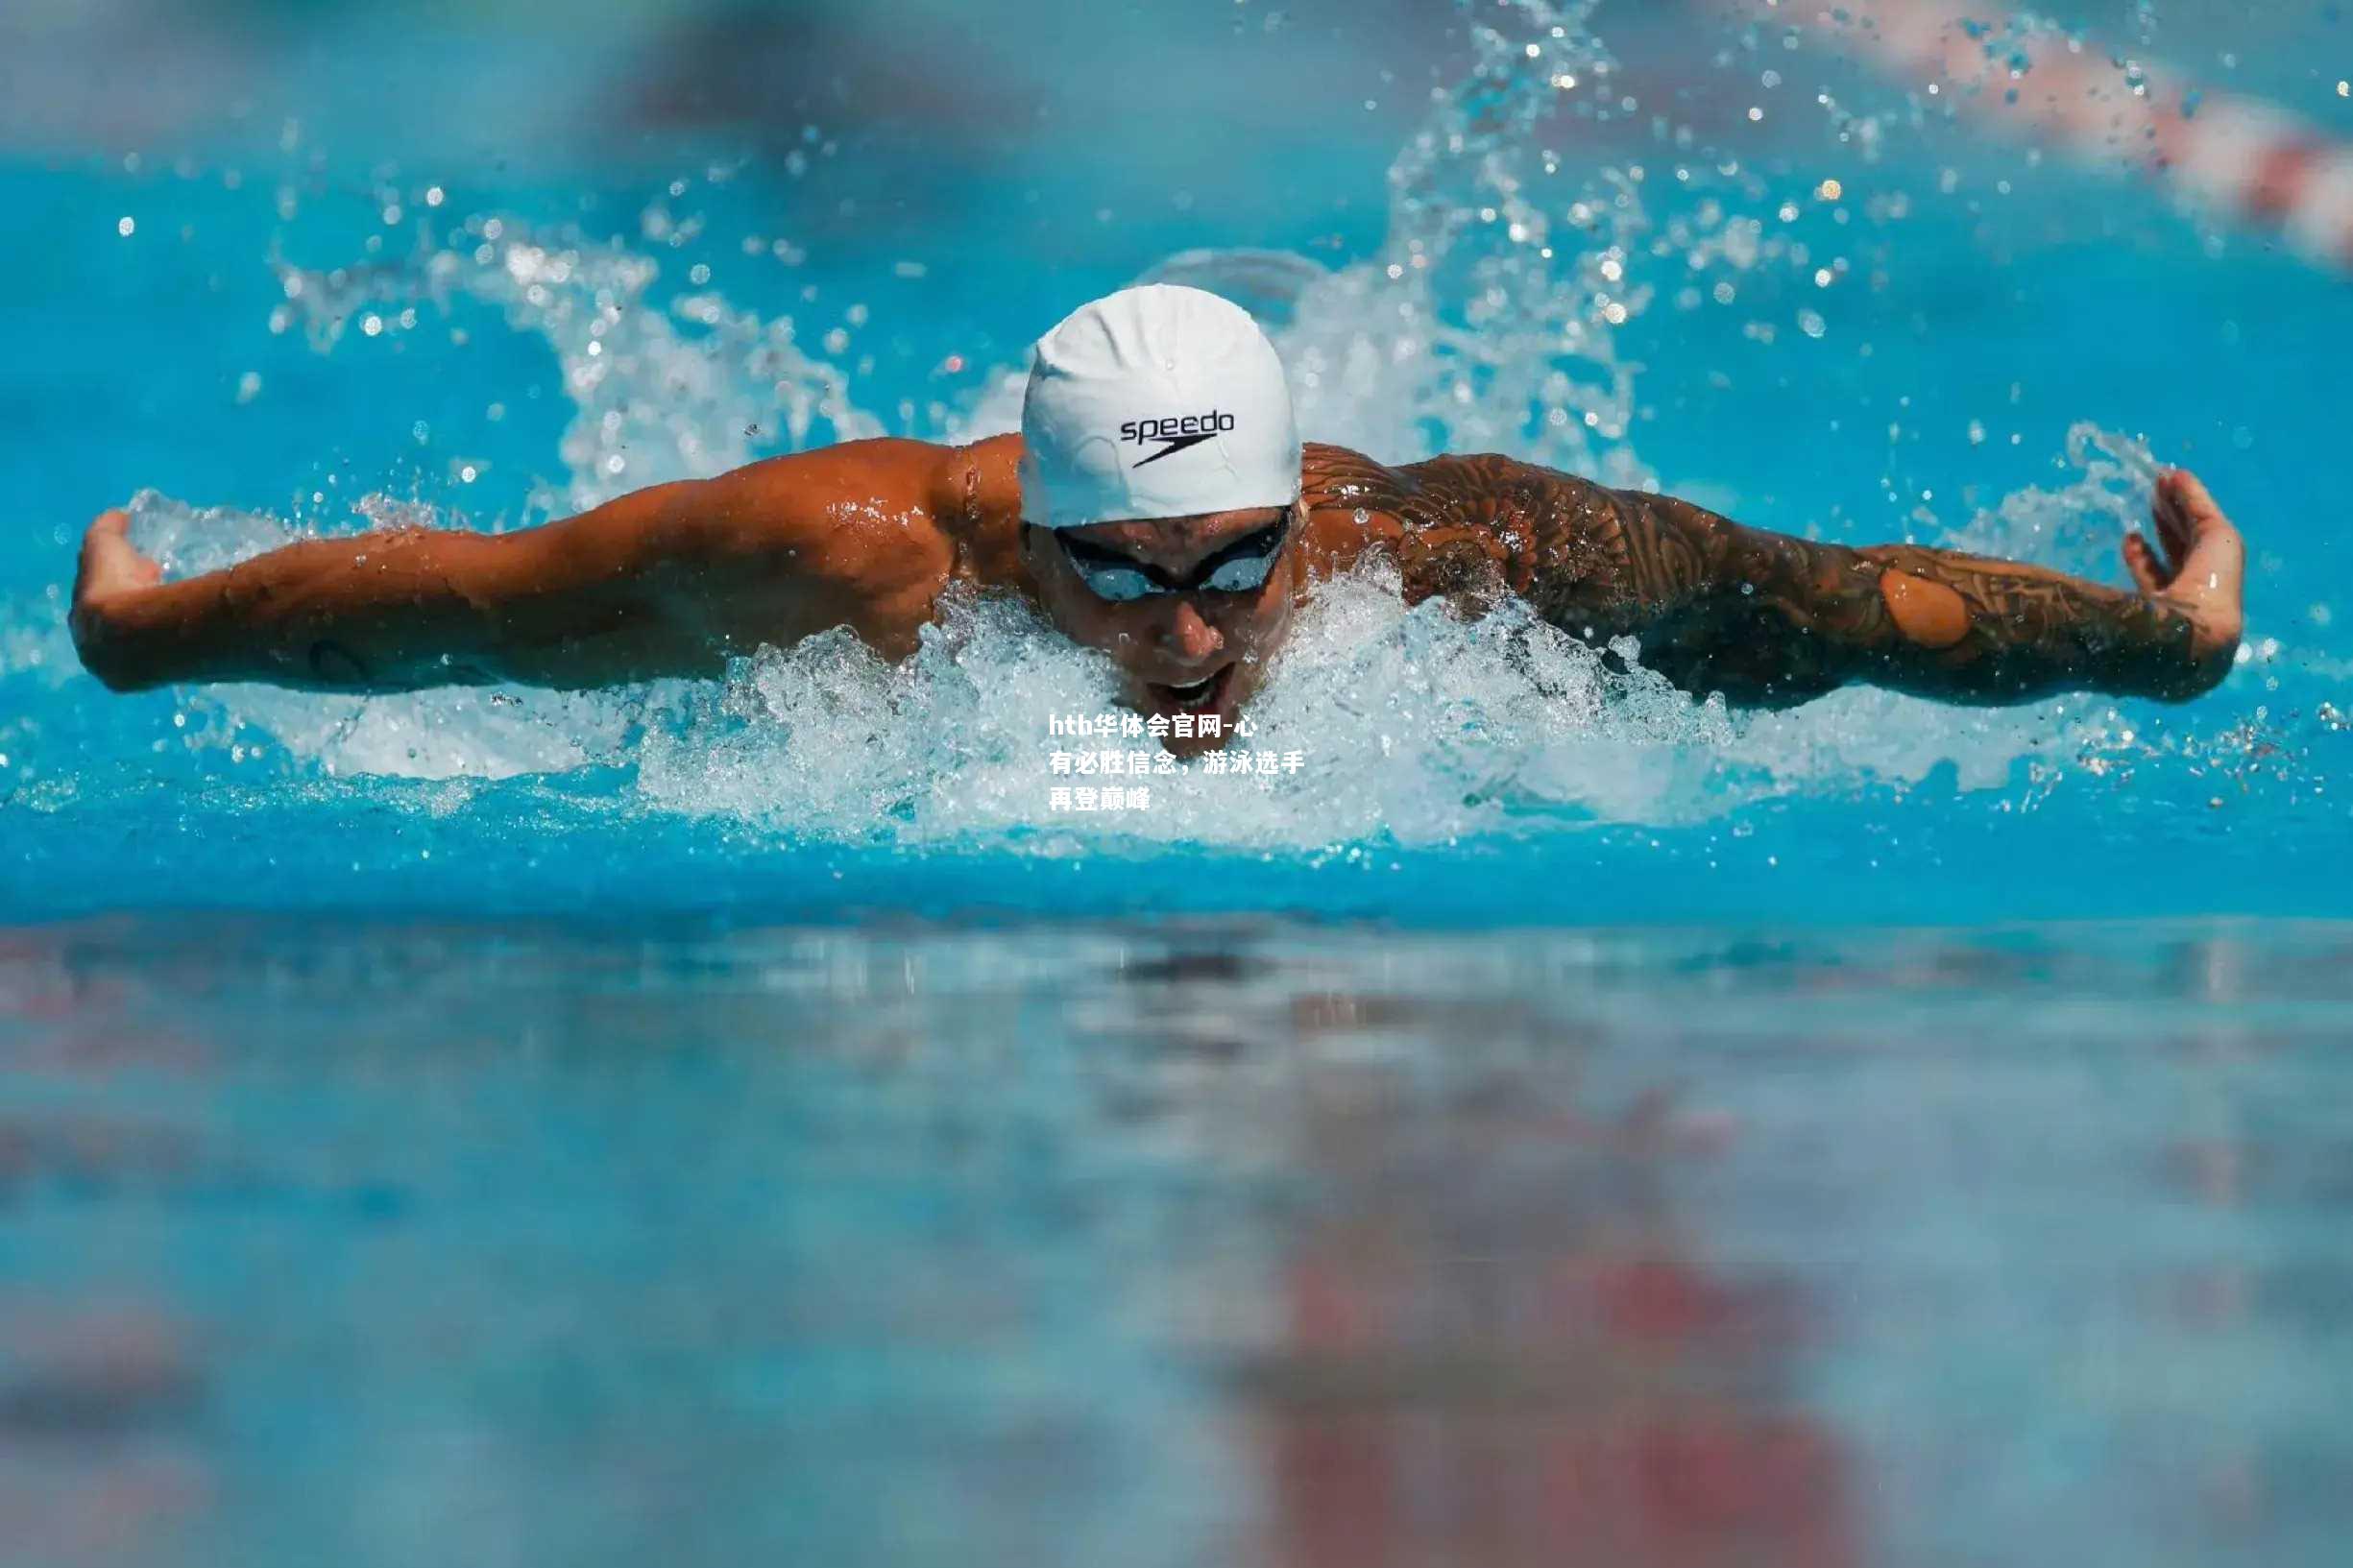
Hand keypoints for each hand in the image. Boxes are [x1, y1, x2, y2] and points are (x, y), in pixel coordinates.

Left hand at [69, 508, 163, 688]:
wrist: (135, 635)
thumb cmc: (115, 587)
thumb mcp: (106, 546)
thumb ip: (107, 529)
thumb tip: (118, 515)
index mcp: (83, 619)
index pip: (96, 596)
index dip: (117, 578)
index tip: (141, 565)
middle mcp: (97, 647)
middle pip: (118, 621)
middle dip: (135, 601)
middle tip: (160, 582)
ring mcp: (121, 667)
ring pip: (139, 642)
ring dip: (156, 623)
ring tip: (181, 608)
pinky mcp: (146, 680)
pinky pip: (161, 657)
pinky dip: (173, 641)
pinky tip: (190, 632)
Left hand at [2122, 469, 2243, 668]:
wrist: (2187, 634)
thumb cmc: (2146, 629)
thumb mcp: (2115, 614)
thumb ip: (2104, 599)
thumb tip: (2057, 596)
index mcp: (2176, 607)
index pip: (2158, 576)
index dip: (2144, 557)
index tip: (2129, 537)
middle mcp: (2199, 586)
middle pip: (2179, 545)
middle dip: (2165, 521)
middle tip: (2151, 498)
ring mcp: (2214, 562)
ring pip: (2192, 526)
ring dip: (2176, 504)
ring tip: (2161, 482)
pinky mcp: (2224, 539)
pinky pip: (2204, 510)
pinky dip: (2191, 493)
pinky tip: (2176, 475)